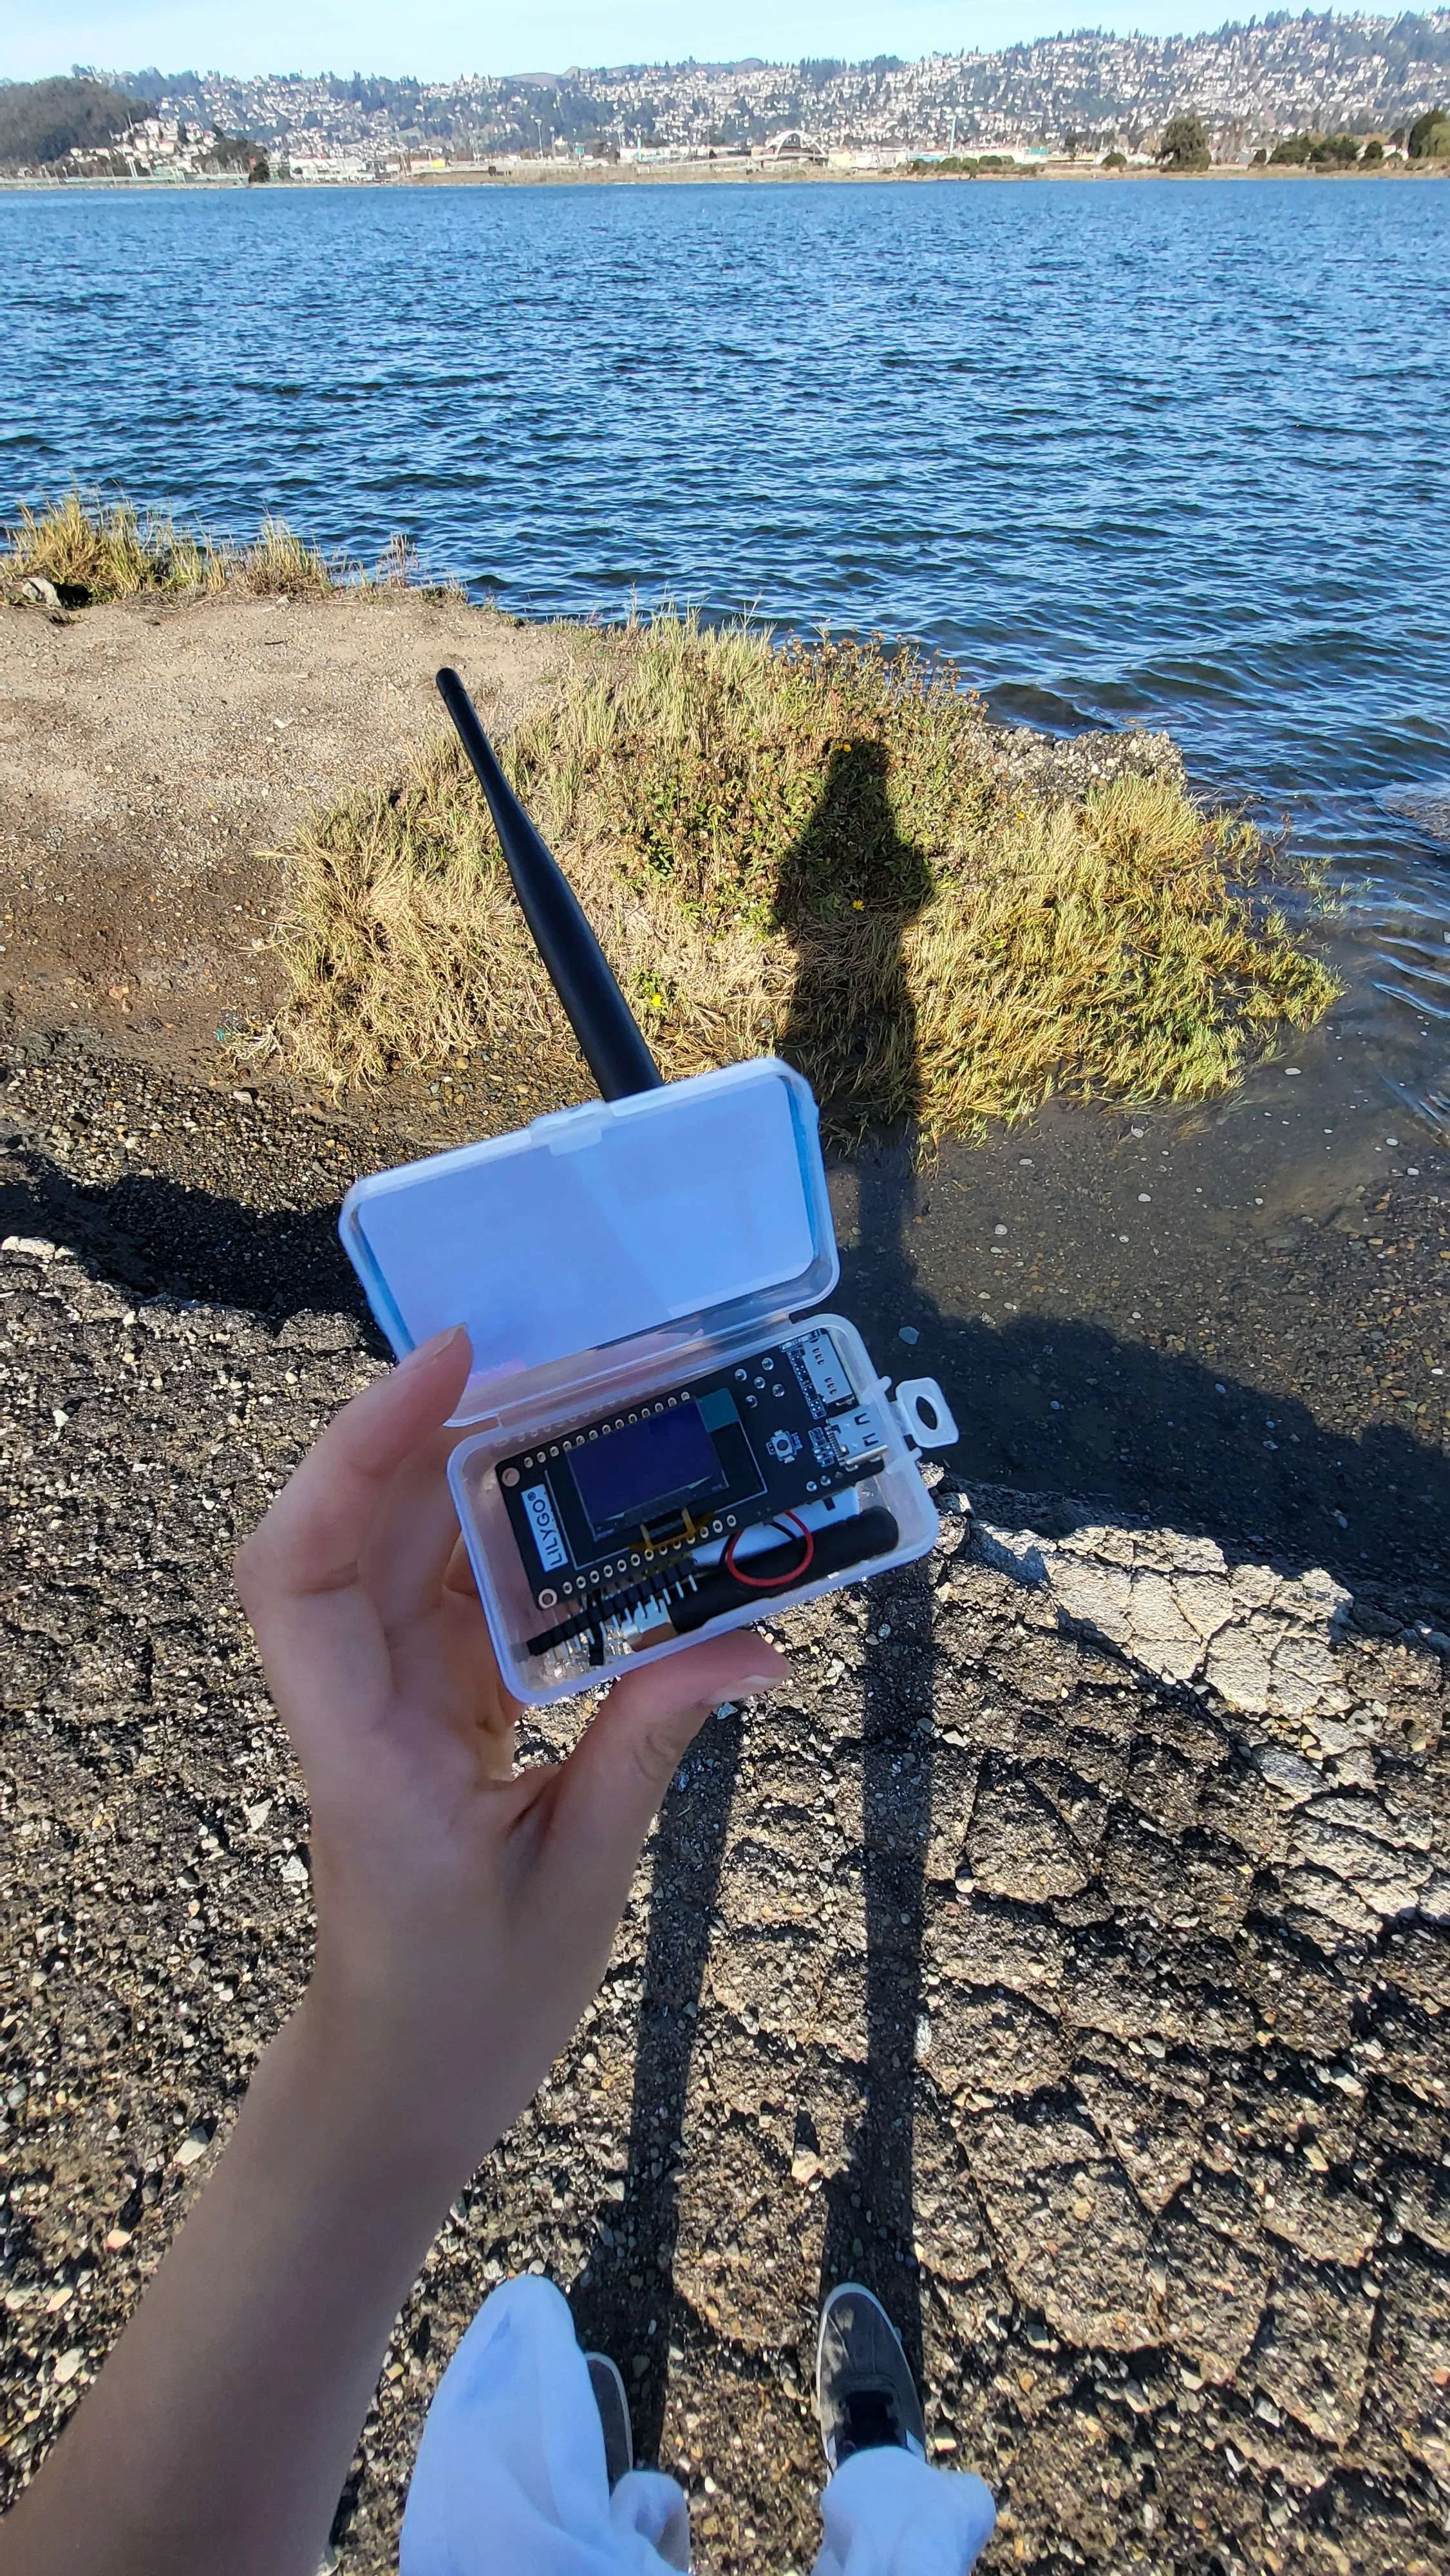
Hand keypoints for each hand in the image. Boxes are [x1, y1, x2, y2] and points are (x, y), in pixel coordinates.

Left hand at [235, 1325, 786, 2183]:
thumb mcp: (577, 1881)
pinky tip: (600, 1508)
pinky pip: (464, 1591)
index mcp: (360, 1751)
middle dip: (451, 1424)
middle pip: (365, 1524)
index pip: (305, 1570)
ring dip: (493, 1469)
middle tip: (573, 1354)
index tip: (450, 1366)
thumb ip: (647, 1743)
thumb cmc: (464, 2010)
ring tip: (601, 1404)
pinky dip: (524, 1539)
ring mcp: (389, 1693)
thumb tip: (755, 1643)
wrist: (402, 2085)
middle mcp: (357, 1700)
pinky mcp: (430, 1700)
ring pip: (415, 1544)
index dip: (356, 1451)